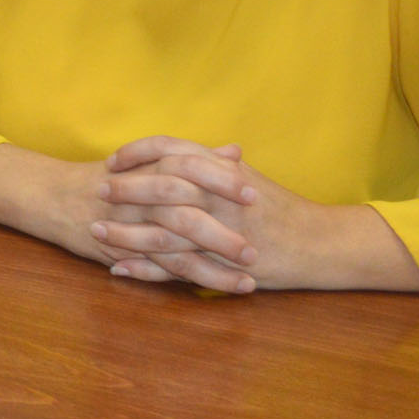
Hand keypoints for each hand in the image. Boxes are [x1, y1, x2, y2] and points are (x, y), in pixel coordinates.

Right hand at [0, 141, 257, 293]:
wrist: (54, 196)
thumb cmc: (109, 177)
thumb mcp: (149, 160)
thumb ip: (194, 156)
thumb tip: (235, 151)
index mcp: (149, 167)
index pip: (189, 168)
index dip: (221, 181)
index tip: (254, 191)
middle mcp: (139, 195)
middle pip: (186, 208)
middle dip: (224, 227)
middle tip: (258, 242)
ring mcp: (130, 224)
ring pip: (176, 244)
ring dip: (216, 262)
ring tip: (251, 274)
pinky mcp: (123, 250)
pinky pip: (163, 267)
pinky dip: (194, 279)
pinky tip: (223, 288)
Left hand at [99, 136, 385, 292]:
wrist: (321, 243)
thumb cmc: (282, 209)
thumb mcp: (246, 179)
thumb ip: (213, 163)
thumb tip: (182, 149)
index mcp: (222, 169)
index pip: (170, 149)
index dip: (138, 153)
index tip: (113, 160)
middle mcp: (218, 196)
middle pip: (160, 186)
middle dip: (124, 190)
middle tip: (97, 192)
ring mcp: (220, 231)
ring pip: (162, 230)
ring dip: (125, 233)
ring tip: (96, 233)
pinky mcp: (223, 264)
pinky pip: (176, 267)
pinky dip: (145, 269)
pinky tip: (119, 269)